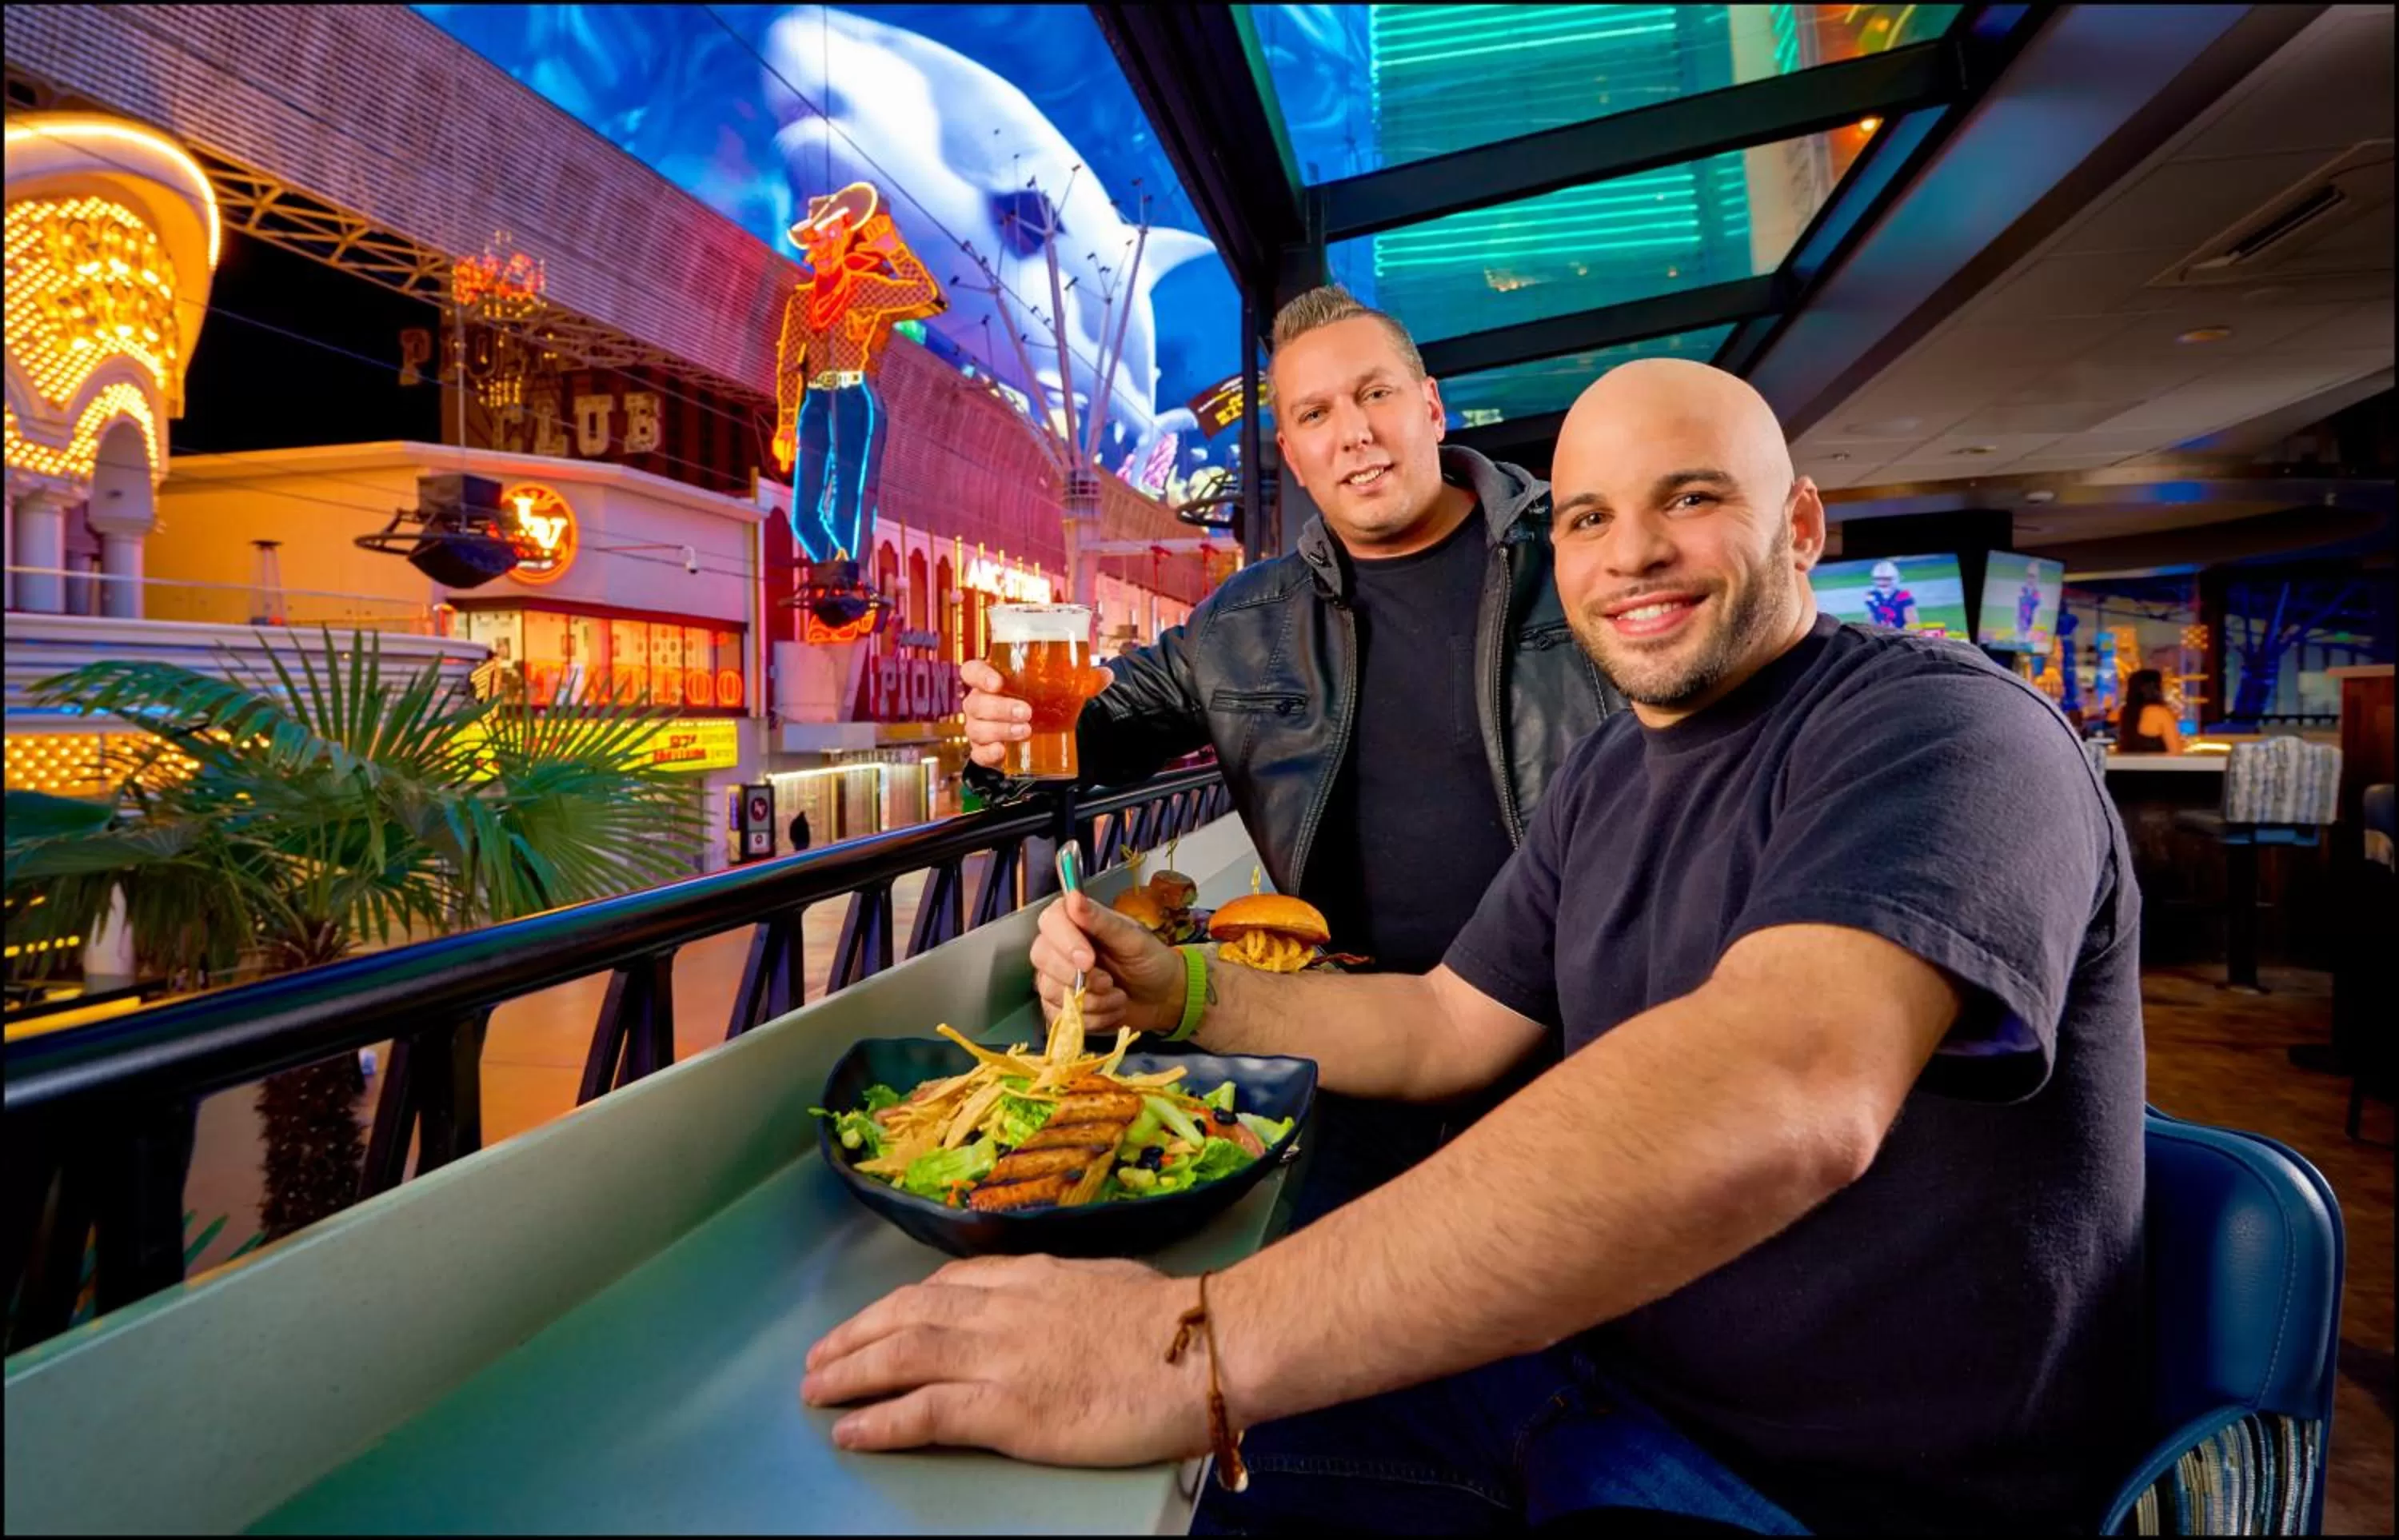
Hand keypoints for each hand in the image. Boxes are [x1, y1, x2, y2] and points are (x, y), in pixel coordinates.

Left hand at [802, 1255, 1210, 1465]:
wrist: (1205, 1349)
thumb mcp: (1110, 1282)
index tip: (876, 1320)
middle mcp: (1004, 1309)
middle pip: (908, 1313)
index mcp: (1033, 1276)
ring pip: (903, 1355)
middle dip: (856, 1335)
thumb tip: (1059, 1300)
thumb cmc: (1179, 1323)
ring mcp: (1002, 1357)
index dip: (900, 1305)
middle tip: (819, 1358)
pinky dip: (880, 1421)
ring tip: (815, 1391)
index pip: (949, 1284)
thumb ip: (1068, 1291)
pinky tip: (851, 1432)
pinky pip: (925, 1412)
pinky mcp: (1008, 1409)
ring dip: (851, 1372)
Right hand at [960, 658, 1111, 769]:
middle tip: (1027, 712)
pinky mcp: (983, 750)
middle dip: (1000, 708)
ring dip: (1000, 730)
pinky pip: (977, 753)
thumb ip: (1082, 680)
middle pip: (976, 702)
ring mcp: (979, 727)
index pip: (971, 671)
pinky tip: (1002, 752)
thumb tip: (1106, 675)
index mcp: (992, 679)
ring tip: (1026, 731)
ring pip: (977, 728)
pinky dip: (988, 753)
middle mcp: (980, 702)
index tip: (997, 682)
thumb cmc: (1040, 701)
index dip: (979, 675)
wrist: (1039, 729)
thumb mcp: (1060, 688)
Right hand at [1034, 891, 1187, 1034]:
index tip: (1089, 960)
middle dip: (1080, 978)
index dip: (1065, 942)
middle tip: (1110, 982)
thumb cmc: (1150, 961)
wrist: (1162, 997)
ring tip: (1117, 995)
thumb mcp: (1133, 939)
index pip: (1050, 922)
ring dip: (1092, 1001)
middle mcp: (1060, 946)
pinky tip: (1110, 1009)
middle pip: (1041, 957)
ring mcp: (1056, 977)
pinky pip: (1060, 1016)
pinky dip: (1092, 1018)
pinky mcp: (1061, 1005)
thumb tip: (1074, 897)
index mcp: (1075, 921)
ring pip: (1051, 990)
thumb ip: (1101, 921)